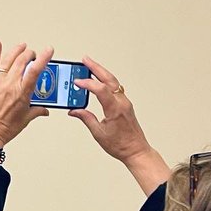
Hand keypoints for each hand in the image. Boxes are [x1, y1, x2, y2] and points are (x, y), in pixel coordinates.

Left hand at [0, 42, 53, 148]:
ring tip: (22, 47)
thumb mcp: (25, 119)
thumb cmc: (4, 129)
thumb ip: (37, 111)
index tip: (49, 50)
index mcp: (22, 92)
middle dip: (30, 54)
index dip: (44, 57)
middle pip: (23, 60)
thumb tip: (44, 110)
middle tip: (33, 55)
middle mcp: (10, 84)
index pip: (36, 70)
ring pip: (9, 59)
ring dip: (17, 50)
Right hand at [69, 55, 170, 193]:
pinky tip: (98, 80)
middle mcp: (122, 103)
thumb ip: (86, 118)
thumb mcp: (98, 133)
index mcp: (115, 109)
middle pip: (109, 79)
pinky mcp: (125, 104)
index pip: (100, 90)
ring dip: (101, 72)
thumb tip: (74, 111)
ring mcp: (125, 102)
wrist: (136, 150)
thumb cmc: (120, 145)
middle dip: (96, 68)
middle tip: (84, 59)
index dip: (88, 84)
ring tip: (89, 66)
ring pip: (113, 81)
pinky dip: (106, 81)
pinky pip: (115, 88)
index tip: (77, 82)